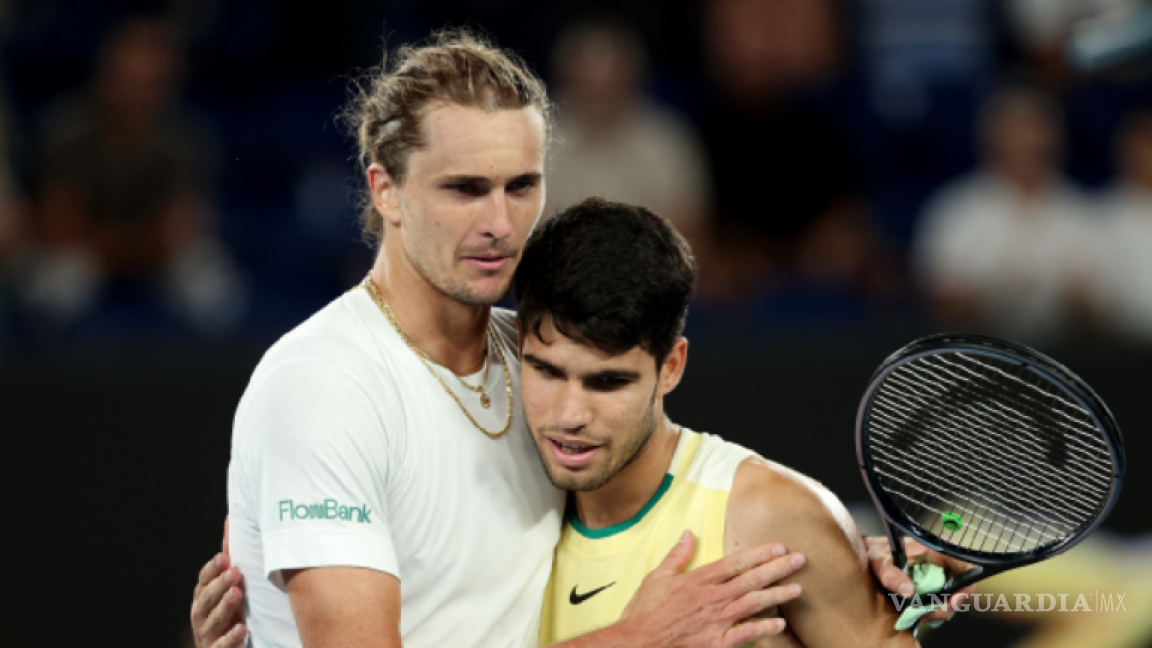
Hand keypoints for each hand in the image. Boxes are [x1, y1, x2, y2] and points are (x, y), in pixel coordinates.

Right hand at [190, 518, 247, 647]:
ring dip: (224, 607)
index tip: (224, 557)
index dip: (212, 570)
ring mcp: (208, 635)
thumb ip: (228, 559)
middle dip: (218, 586)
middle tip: (235, 573)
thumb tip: (231, 520)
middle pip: (205, 599)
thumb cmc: (230, 611)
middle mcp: (201, 615)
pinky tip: (243, 629)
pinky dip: (231, 638)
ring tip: (237, 594)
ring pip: (212, 621)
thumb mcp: (229, 585)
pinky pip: (222, 646)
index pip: (203, 580)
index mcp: (203, 597)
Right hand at [619, 531, 805, 647]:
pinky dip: (764, 628)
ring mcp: (715, 622)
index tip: (779, 547)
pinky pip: (746, 634)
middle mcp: (710, 598)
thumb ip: (676, 556)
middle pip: (750, 579)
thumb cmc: (644, 613)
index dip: (759, 554)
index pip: (734, 562)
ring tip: (797, 588)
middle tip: (800, 560)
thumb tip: (686, 533)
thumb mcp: (656, 578)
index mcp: (696, 580)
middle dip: (777, 568)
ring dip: (777, 595)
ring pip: (753, 604)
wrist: (637, 644)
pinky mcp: (716, 643)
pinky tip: (780, 623)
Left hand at [865, 536, 975, 622]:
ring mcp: (938, 574)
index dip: (965, 586)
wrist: (868, 557)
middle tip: (930, 614)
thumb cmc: (875, 553)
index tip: (952, 601)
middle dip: (949, 605)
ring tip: (921, 614)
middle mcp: (941, 561)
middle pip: (961, 587)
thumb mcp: (880, 563)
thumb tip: (909, 591)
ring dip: (940, 610)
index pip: (965, 567)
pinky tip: (920, 612)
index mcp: (936, 550)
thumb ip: (892, 575)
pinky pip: (941, 601)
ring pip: (951, 597)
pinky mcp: (932, 585)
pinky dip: (934, 610)